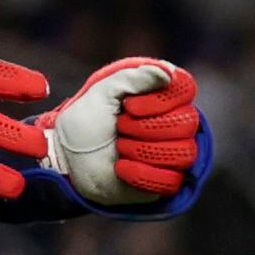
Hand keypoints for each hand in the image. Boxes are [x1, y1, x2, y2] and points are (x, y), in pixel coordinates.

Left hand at [41, 58, 203, 206]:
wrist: (68, 158)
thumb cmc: (88, 121)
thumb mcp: (103, 92)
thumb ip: (133, 77)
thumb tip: (168, 72)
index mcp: (164, 96)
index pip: (186, 89)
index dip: (159, 100)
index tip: (128, 105)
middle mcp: (175, 123)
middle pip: (186, 122)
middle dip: (144, 127)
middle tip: (119, 128)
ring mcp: (173, 153)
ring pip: (182, 152)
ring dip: (141, 150)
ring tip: (119, 148)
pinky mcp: (166, 182)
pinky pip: (171, 180)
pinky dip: (141, 174)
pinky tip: (121, 168)